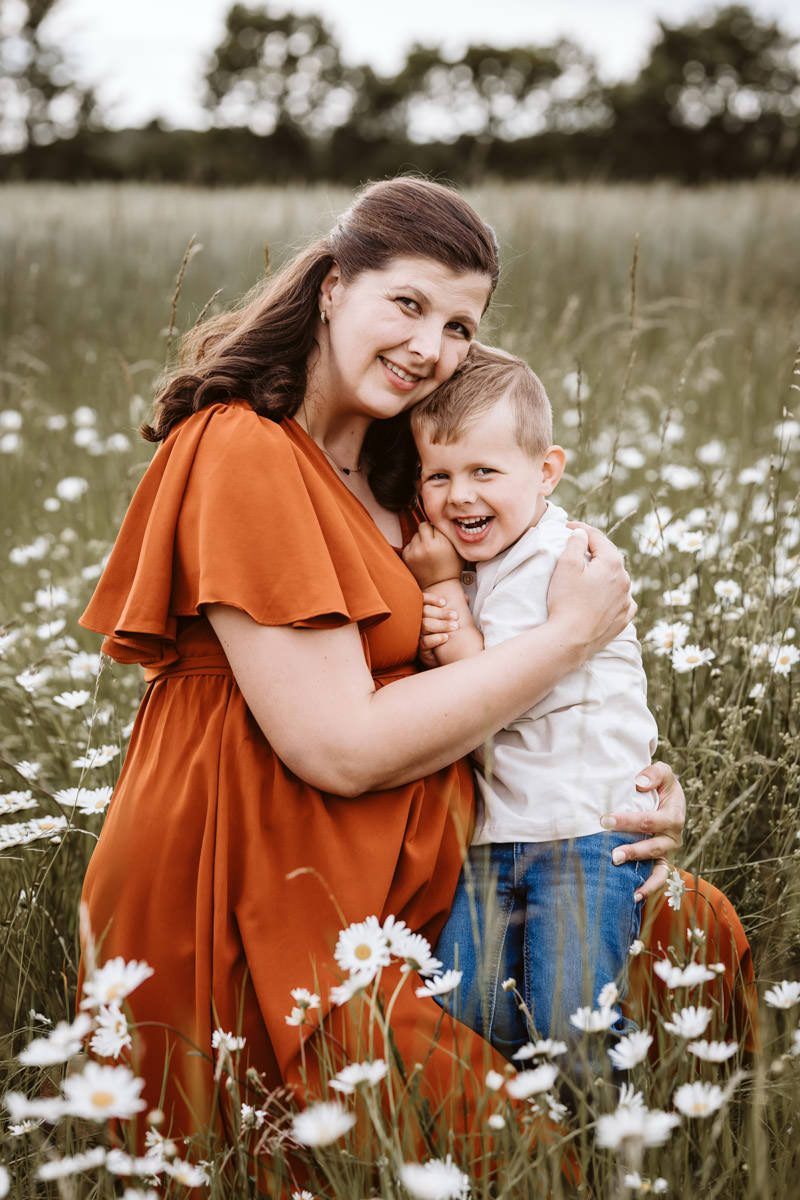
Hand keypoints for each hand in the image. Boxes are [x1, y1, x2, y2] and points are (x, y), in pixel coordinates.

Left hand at [402, 522, 463, 589]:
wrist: (439, 586)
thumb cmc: (451, 567)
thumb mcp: (457, 548)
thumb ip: (448, 533)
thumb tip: (440, 518)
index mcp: (440, 543)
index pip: (435, 523)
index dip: (439, 529)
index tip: (441, 535)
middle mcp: (426, 546)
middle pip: (423, 525)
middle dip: (428, 530)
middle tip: (434, 540)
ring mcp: (415, 551)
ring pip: (416, 534)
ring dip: (421, 539)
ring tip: (428, 550)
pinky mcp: (407, 557)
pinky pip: (410, 544)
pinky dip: (415, 547)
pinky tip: (422, 555)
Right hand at [418, 592, 459, 666]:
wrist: (449, 658)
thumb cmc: (450, 636)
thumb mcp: (453, 620)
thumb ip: (458, 608)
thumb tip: (466, 599)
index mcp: (424, 614)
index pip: (422, 601)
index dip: (431, 599)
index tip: (444, 602)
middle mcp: (418, 624)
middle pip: (424, 612)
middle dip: (441, 613)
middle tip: (455, 616)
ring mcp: (418, 637)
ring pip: (424, 625)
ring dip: (441, 625)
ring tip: (454, 627)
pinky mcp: (421, 650)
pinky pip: (424, 642)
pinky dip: (435, 638)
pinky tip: (445, 638)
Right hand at [546, 524, 635, 659]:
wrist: (571, 639)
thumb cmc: (566, 601)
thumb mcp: (566, 566)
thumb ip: (576, 544)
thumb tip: (582, 534)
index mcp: (612, 563)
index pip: (597, 538)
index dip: (581, 529)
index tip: (567, 526)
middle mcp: (624, 580)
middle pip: (610, 557)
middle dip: (595, 549)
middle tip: (579, 544)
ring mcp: (625, 601)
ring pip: (618, 578)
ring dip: (605, 571)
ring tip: (591, 570)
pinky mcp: (622, 619)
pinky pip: (622, 601)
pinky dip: (615, 594)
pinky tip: (608, 596)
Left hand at [599, 762, 685, 901]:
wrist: (666, 796)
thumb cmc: (660, 784)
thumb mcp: (662, 773)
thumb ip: (653, 774)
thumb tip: (638, 784)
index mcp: (674, 815)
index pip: (649, 821)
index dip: (627, 821)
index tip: (604, 820)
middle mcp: (673, 836)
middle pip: (652, 846)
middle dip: (632, 850)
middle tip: (611, 855)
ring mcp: (667, 851)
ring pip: (657, 867)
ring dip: (640, 874)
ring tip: (622, 877)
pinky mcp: (661, 860)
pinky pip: (659, 878)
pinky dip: (649, 889)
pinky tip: (633, 897)